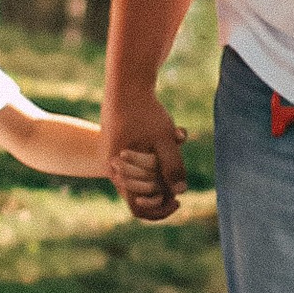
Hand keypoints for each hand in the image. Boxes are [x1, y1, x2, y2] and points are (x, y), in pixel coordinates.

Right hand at [102, 84, 185, 221]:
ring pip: (141, 177)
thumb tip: (180, 192)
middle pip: (141, 194)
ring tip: (175, 142)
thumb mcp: (164, 139)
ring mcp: (114, 159)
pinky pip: (138, 163)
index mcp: (119, 172)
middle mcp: (113, 169)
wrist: (126, 83)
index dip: (160, 210)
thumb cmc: (145, 111)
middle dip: (162, 186)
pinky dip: (155, 157)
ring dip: (160, 168)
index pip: (138, 208)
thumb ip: (173, 166)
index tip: (178, 200)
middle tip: (179, 169)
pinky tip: (170, 136)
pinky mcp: (119, 148)